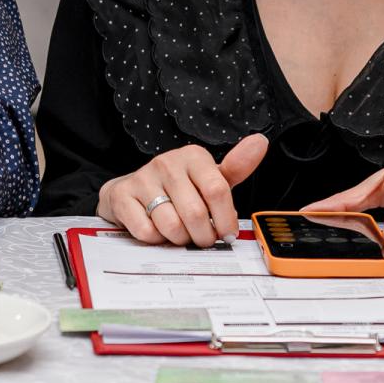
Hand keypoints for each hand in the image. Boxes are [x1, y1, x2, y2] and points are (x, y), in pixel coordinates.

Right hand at [96, 134, 268, 245]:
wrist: (130, 192)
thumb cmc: (177, 188)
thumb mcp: (208, 178)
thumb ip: (236, 167)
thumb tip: (260, 143)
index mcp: (193, 157)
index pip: (217, 190)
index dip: (225, 219)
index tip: (226, 233)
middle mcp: (167, 163)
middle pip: (195, 213)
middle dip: (203, 236)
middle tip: (203, 239)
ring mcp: (143, 179)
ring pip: (171, 225)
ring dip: (179, 239)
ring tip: (180, 234)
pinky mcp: (123, 196)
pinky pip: (147, 231)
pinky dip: (155, 239)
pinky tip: (156, 230)